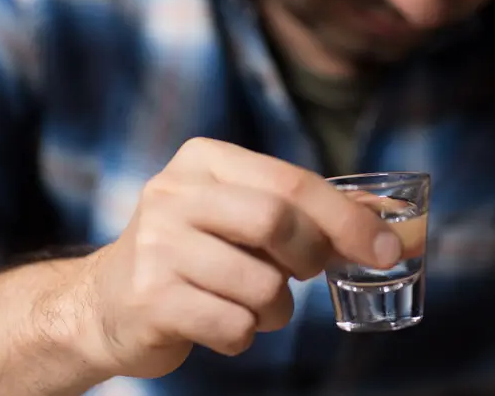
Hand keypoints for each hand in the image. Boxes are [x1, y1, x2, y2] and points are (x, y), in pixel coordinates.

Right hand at [80, 138, 401, 378]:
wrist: (106, 301)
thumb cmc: (196, 253)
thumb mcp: (240, 215)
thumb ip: (303, 213)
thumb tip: (384, 226)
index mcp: (203, 161)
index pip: (291, 182)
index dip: (348, 218)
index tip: (388, 249)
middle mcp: (173, 194)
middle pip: (276, 220)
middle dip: (311, 255)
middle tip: (310, 273)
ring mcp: (155, 245)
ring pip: (261, 284)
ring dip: (277, 308)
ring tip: (254, 303)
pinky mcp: (149, 298)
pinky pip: (234, 326)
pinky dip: (245, 334)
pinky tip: (222, 322)